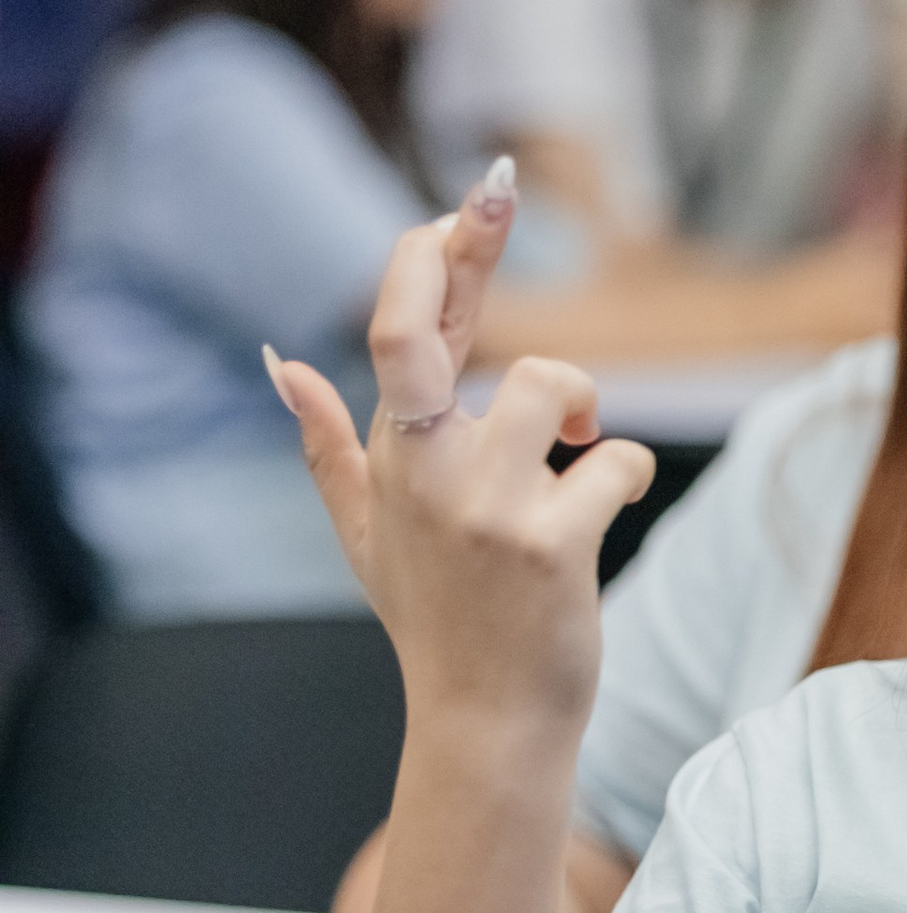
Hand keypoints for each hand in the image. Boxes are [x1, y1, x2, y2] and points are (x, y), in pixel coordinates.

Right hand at [264, 179, 652, 739]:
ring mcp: (486, 507)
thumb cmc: (435, 620)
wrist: (485, 722)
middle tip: (498, 189)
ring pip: (551, 385)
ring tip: (580, 450)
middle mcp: (427, 471)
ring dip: (583, 409)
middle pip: (425, 331)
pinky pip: (615, 462)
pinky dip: (622, 472)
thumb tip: (279, 364)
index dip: (431, 254)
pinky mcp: (552, 545)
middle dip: (466, 246)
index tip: (470, 203)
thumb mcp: (366, 532)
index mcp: (392, 454)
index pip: (393, 329)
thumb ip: (326, 444)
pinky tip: (602, 510)